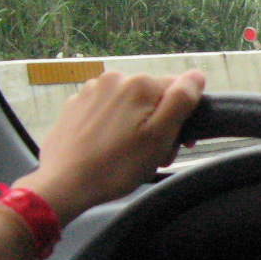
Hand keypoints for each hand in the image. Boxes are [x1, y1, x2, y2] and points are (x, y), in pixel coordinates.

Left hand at [15, 69, 205, 224]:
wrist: (63, 184)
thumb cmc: (116, 166)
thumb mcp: (160, 136)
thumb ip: (182, 100)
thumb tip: (197, 75)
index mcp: (139, 84)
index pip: (178, 90)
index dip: (183, 118)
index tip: (176, 144)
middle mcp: (114, 79)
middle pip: (152, 98)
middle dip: (158, 124)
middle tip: (153, 156)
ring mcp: (91, 91)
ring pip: (128, 105)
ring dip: (136, 126)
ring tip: (130, 156)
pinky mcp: (74, 106)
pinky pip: (106, 111)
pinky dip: (113, 127)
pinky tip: (108, 150)